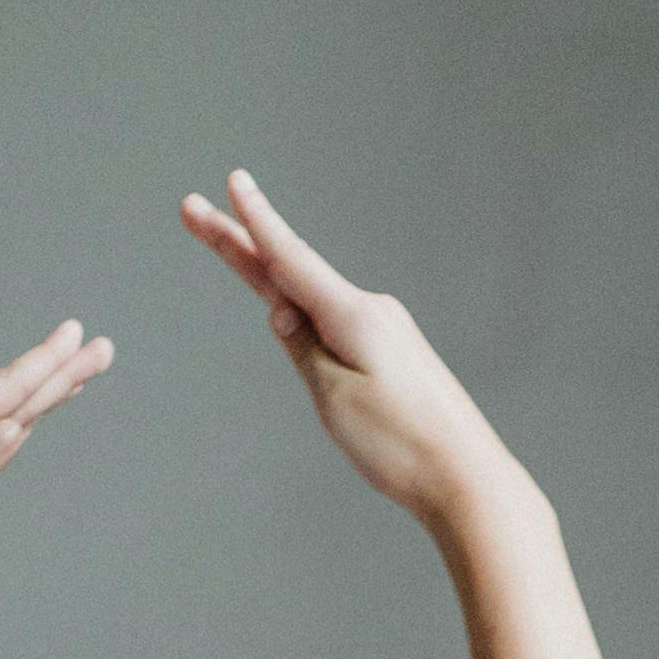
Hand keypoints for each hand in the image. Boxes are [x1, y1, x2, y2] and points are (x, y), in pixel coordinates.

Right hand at [180, 171, 502, 522]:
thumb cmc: (401, 446)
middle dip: (239, 242)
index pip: (289, 260)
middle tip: (192, 210)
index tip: (232, 181)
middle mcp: (369, 310)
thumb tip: (283, 310)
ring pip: (311, 299)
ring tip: (229, 249)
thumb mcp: (335, 399)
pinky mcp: (391, 353)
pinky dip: (302, 314)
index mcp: (352, 316)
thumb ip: (302, 348)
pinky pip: (333, 324)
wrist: (466, 478)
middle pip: (291, 271)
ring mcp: (383, 330)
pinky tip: (290, 315)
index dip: (254, 223)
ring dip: (267, 277)